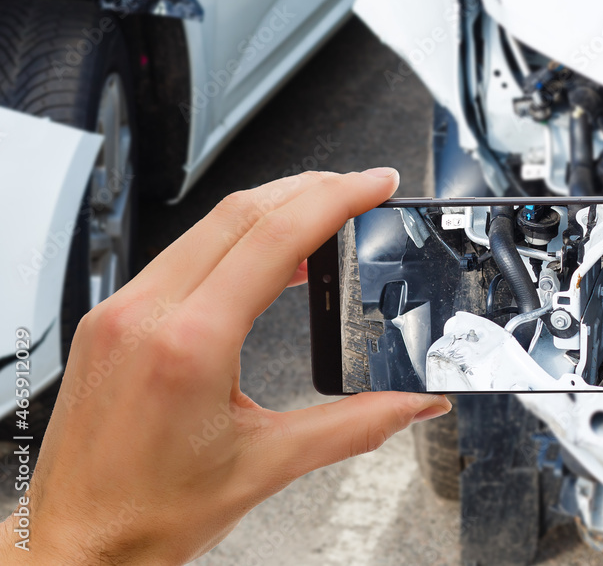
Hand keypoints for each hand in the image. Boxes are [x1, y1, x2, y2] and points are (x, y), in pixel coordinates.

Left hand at [0, 169, 450, 563]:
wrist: (77, 544)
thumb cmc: (147, 515)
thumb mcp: (268, 466)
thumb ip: (356, 427)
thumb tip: (413, 404)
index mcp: (188, 344)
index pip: (275, 238)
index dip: (336, 199)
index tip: (374, 185)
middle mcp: (144, 313)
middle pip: (241, 212)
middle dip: (311, 188)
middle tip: (360, 189)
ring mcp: (120, 311)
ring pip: (207, 225)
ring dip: (272, 208)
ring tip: (324, 216)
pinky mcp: (111, 319)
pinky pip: (181, 253)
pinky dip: (234, 239)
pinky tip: (265, 256)